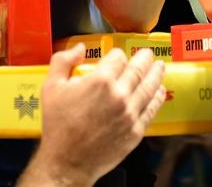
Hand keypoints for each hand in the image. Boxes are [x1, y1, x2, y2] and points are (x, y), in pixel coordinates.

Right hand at [19, 45, 166, 185]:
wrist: (67, 161)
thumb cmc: (58, 126)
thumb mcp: (51, 87)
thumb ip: (63, 61)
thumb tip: (79, 49)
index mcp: (100, 81)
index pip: (118, 57)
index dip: (117, 54)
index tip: (116, 57)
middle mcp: (119, 95)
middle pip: (138, 69)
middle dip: (145, 58)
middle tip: (148, 54)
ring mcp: (130, 113)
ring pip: (150, 87)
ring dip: (156, 74)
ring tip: (160, 67)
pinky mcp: (136, 130)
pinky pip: (152, 109)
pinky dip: (158, 97)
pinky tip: (160, 91)